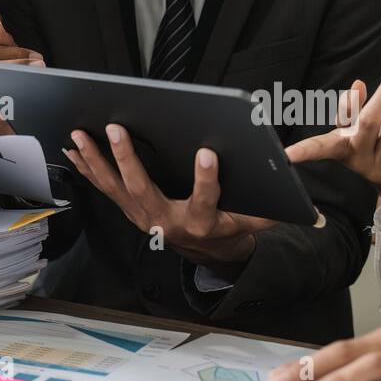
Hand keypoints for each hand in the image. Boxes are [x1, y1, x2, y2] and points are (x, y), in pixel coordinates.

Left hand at [65, 125, 277, 265]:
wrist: (205, 252)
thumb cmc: (231, 227)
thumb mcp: (255, 221)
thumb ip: (274, 211)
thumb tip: (308, 206)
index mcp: (200, 223)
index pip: (206, 200)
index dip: (208, 180)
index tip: (209, 154)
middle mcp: (165, 222)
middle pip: (143, 188)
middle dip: (128, 158)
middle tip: (117, 128)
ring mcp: (142, 216)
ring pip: (115, 186)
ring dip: (96, 159)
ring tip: (80, 133)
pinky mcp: (129, 209)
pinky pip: (105, 187)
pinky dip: (88, 168)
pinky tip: (72, 149)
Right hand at [284, 69, 380, 203]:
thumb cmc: (376, 150)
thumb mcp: (360, 131)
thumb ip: (357, 109)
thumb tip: (357, 85)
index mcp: (341, 148)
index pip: (318, 147)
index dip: (302, 151)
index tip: (286, 155)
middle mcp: (357, 160)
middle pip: (369, 123)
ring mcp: (379, 170)